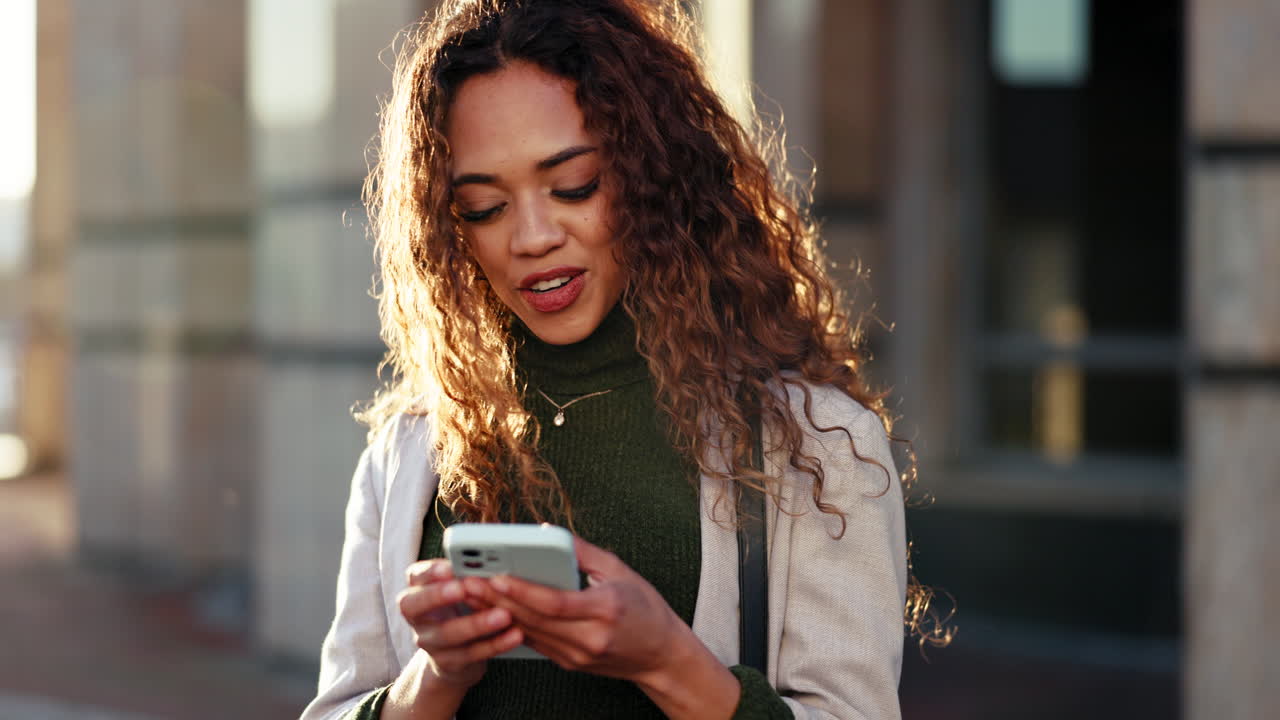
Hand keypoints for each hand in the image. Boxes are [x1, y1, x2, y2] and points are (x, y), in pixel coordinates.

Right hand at [397, 559, 522, 689]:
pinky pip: (472, 653)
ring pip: (447, 633)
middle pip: (414, 606)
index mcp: (418, 592)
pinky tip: (515, 634)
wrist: (454, 657)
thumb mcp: (456, 591)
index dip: (430, 572)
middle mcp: (417, 618)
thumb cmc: (458, 612)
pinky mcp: (448, 662)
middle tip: (463, 587)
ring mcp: (430, 642)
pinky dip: (496, 644)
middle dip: (438, 596)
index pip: (415, 577)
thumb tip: (490, 562)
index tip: (449, 567)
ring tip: (504, 614)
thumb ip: (464, 576)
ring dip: (476, 624)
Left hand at [459, 536, 689, 682]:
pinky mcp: (570, 664)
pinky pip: (537, 643)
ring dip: (498, 613)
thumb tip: (546, 533)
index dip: (523, 590)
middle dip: (498, 599)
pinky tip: (492, 611)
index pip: (555, 602)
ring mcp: (579, 655)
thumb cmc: (645, 608)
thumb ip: (582, 552)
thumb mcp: (620, 571)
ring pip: (530, 633)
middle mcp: (590, 637)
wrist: (661, 656)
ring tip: (473, 593)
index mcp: (605, 609)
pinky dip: (513, 626)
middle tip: (469, 581)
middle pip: (535, 619)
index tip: (497, 575)